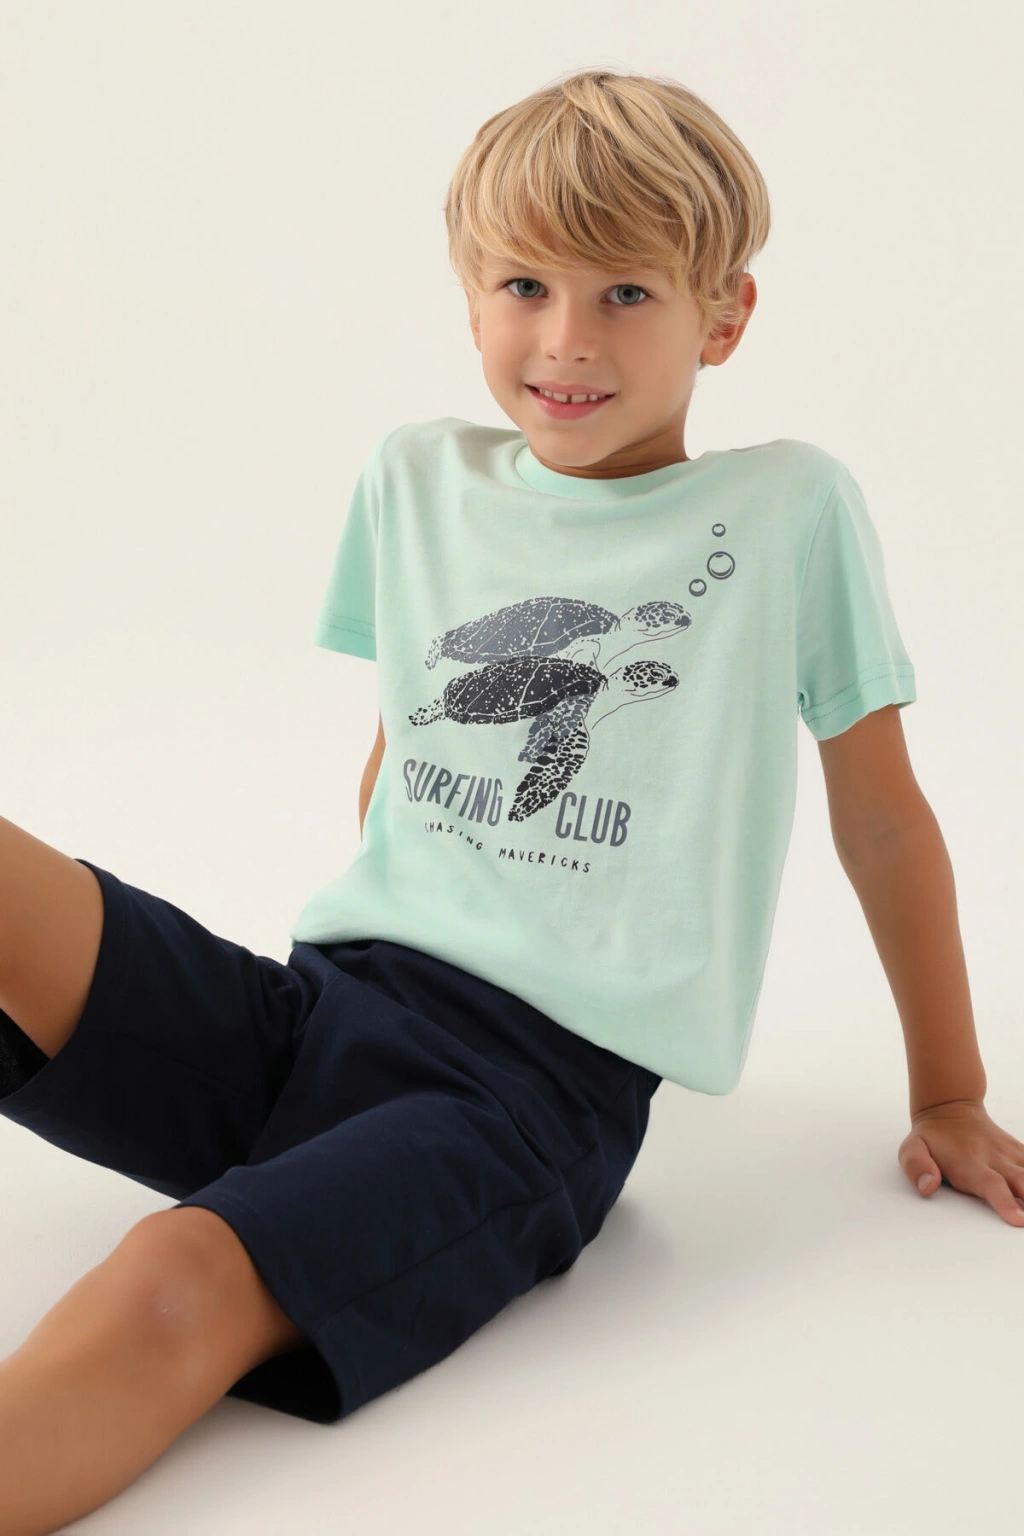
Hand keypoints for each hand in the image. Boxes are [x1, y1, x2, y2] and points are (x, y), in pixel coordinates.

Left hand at [898, 1099, 1023, 1226]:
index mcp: (971, 1164)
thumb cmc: (931, 1138)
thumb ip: (917, 1167)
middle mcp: (995, 1160)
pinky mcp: (1020, 1153)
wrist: (950, 1107)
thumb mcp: (911, 1149)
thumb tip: (927, 1187)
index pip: (991, 1186)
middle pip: (1022, 1183)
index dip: (1006, 1203)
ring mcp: (1010, 1155)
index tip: (1019, 1220)